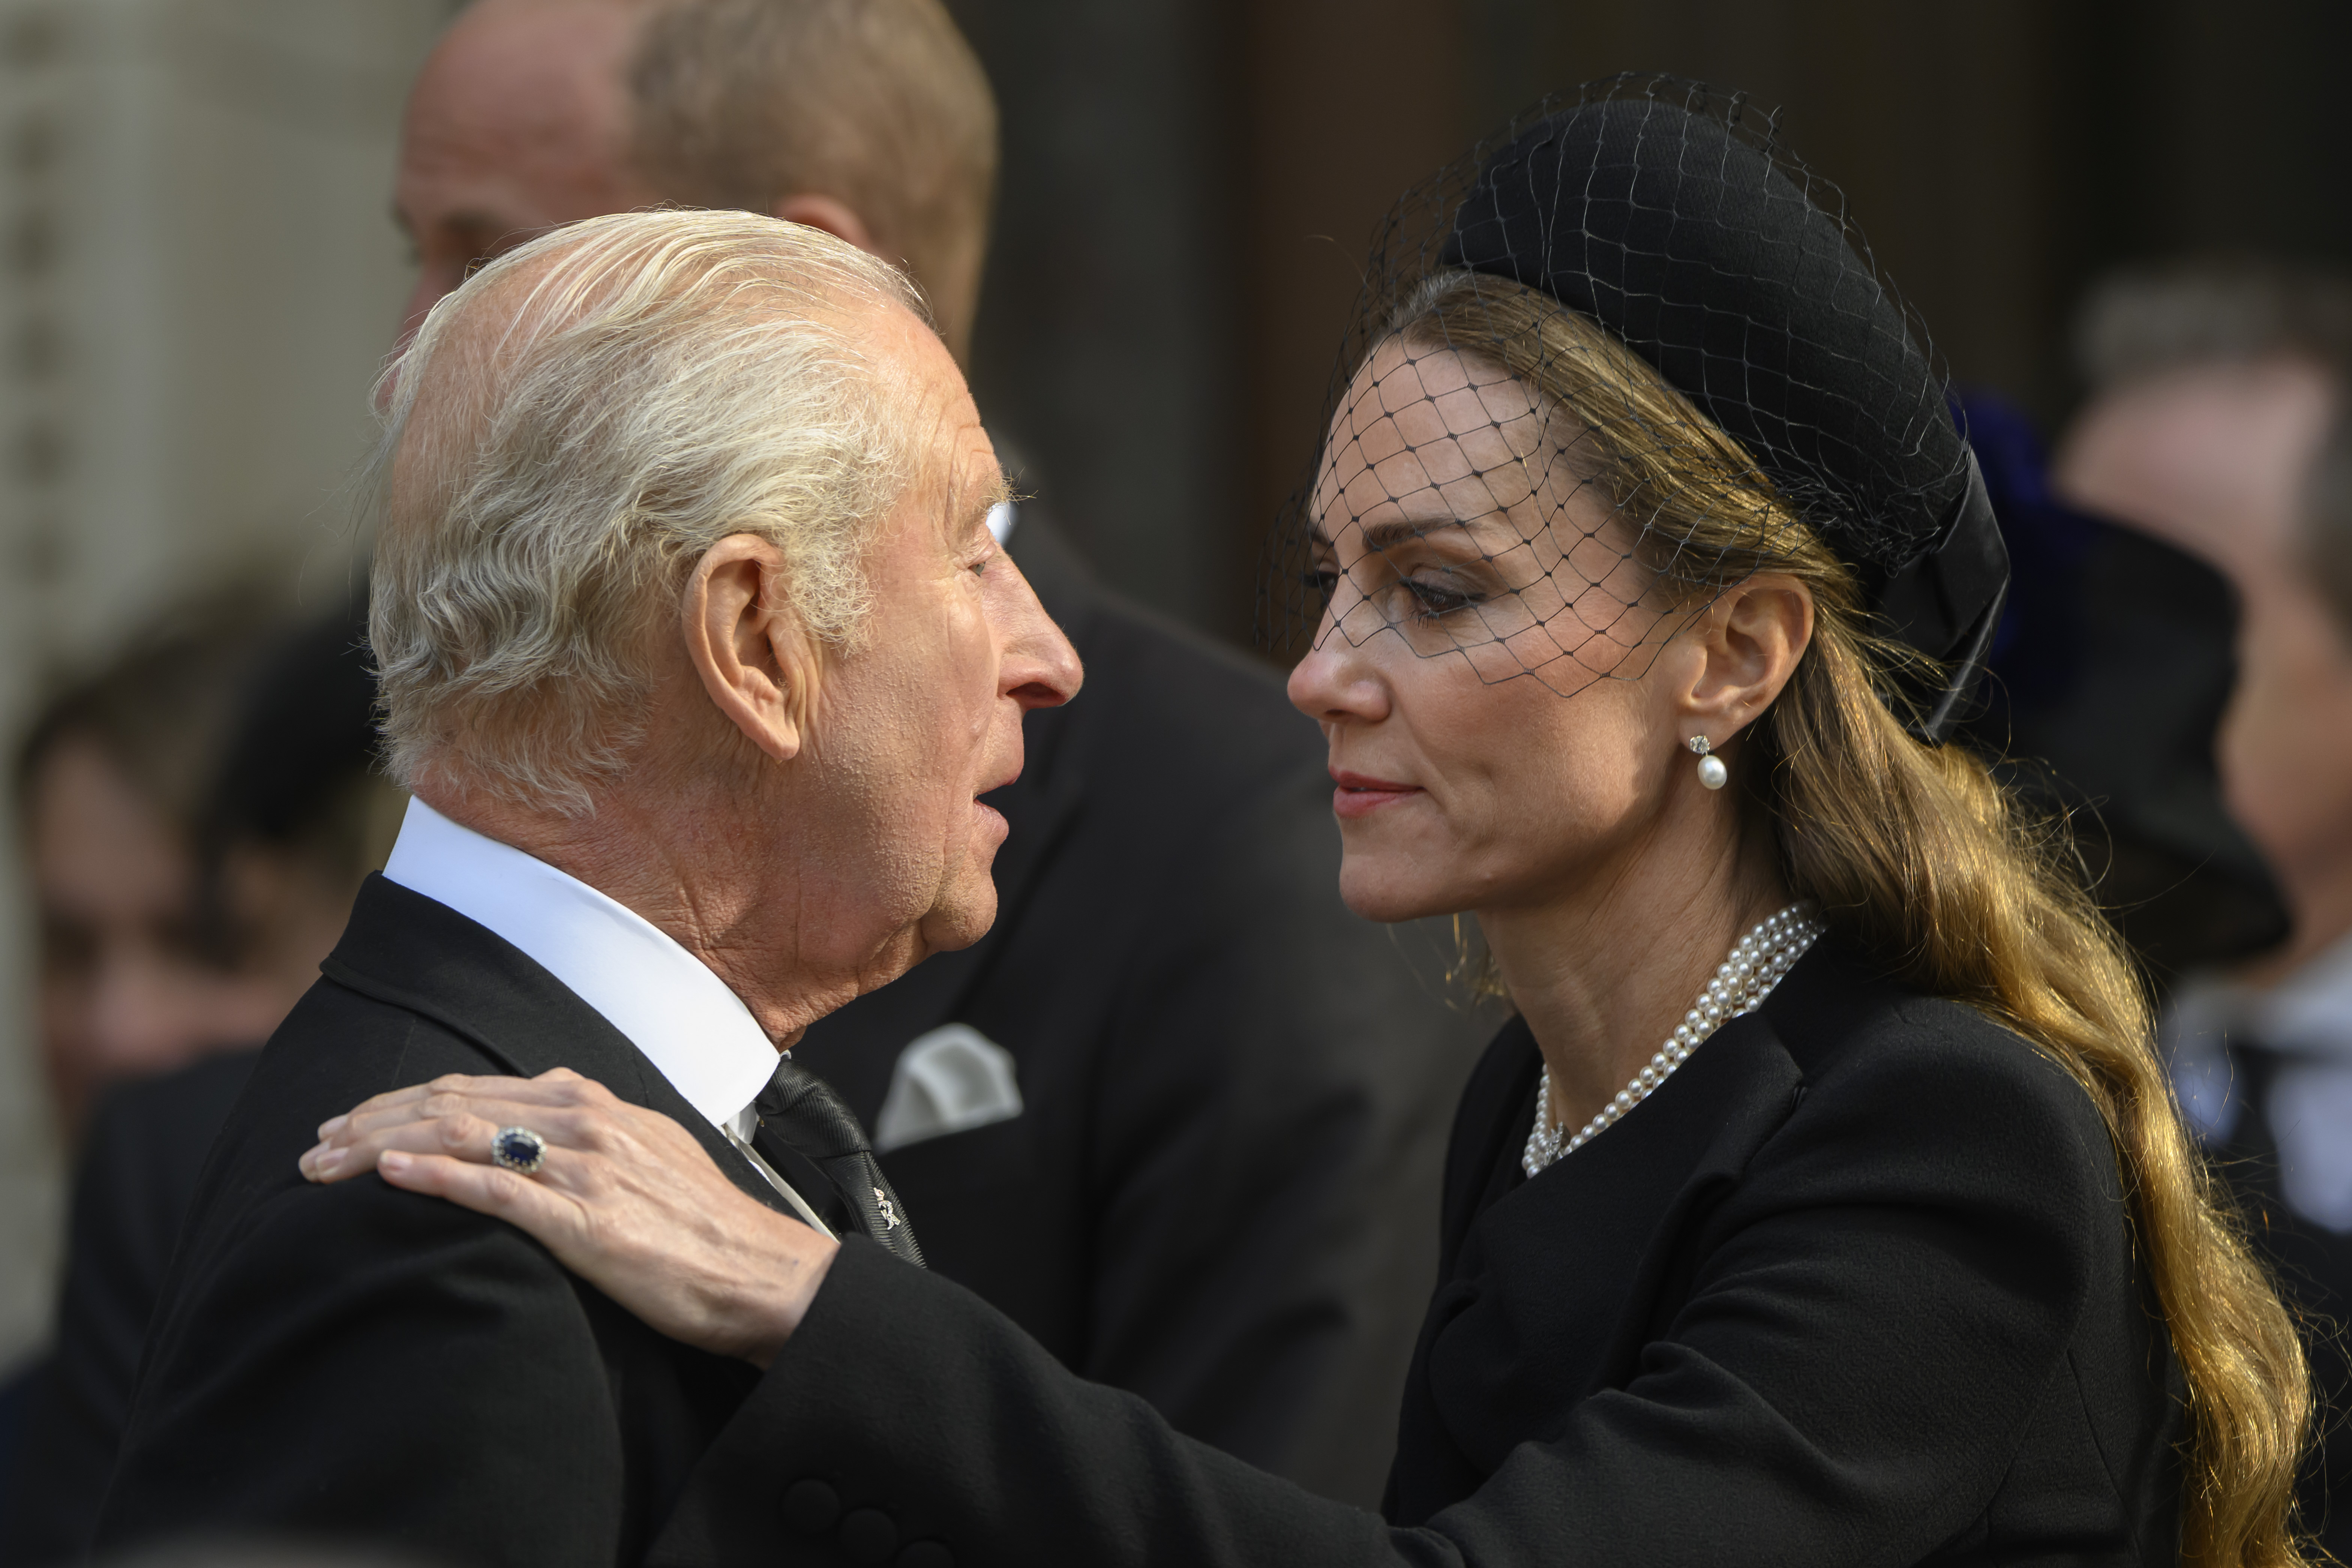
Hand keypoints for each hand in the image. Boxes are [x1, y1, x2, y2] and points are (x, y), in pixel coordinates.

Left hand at [299, 1067, 835, 1366]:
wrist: (764, 1274)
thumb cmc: (707, 1229)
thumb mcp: (649, 1156)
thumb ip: (593, 1136)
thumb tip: (543, 1124)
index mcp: (597, 1106)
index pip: (477, 1088)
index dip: (403, 1101)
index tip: (351, 1122)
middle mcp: (586, 1123)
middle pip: (455, 1104)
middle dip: (373, 1120)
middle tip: (315, 1146)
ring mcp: (585, 1169)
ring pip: (462, 1137)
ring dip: (381, 1145)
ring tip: (325, 1162)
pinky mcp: (586, 1222)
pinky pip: (497, 1190)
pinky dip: (437, 1177)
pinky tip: (388, 1176)